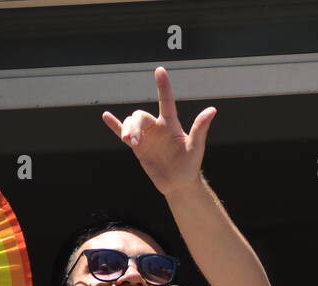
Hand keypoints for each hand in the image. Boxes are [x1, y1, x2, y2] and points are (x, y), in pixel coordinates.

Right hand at [102, 67, 215, 197]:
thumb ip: (200, 127)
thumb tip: (212, 110)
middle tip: (135, 142)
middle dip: (134, 126)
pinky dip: (114, 125)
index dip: (163, 85)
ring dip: (126, 130)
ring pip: (130, 122)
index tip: (160, 70)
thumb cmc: (190, 164)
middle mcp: (157, 127)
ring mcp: (146, 136)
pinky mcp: (138, 148)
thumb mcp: (196, 146)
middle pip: (140, 115)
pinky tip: (105, 116)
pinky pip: (123, 133)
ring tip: (129, 142)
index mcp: (170, 124)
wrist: (179, 183)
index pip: (166, 100)